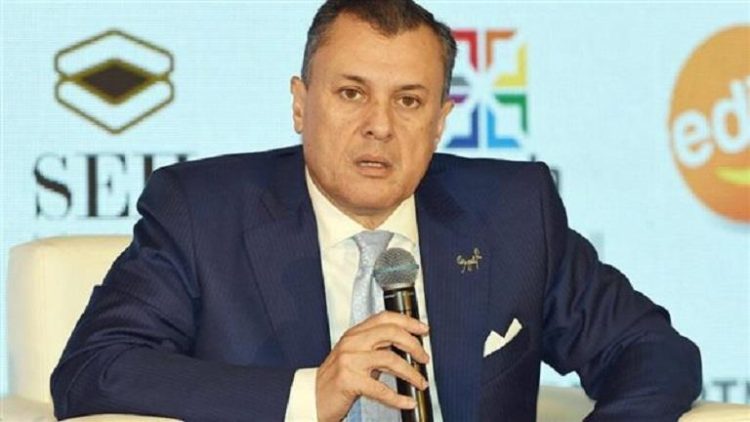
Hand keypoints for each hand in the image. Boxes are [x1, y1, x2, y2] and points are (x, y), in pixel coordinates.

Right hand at [315, 311, 429, 421]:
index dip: (407, 321)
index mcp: (354, 334)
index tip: (423, 329)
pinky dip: (398, 398)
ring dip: (411, 373)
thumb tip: (406, 346)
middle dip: (414, 345)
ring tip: (421, 382)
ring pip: (390, 359)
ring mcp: (349, 361)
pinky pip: (380, 389)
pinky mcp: (348, 381)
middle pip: (391, 333)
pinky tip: (407, 402)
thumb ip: (375, 347)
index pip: (384, 318)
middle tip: (424, 358)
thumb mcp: (354, 356)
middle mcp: (351, 343)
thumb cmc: (336, 380)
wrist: (313, 398)